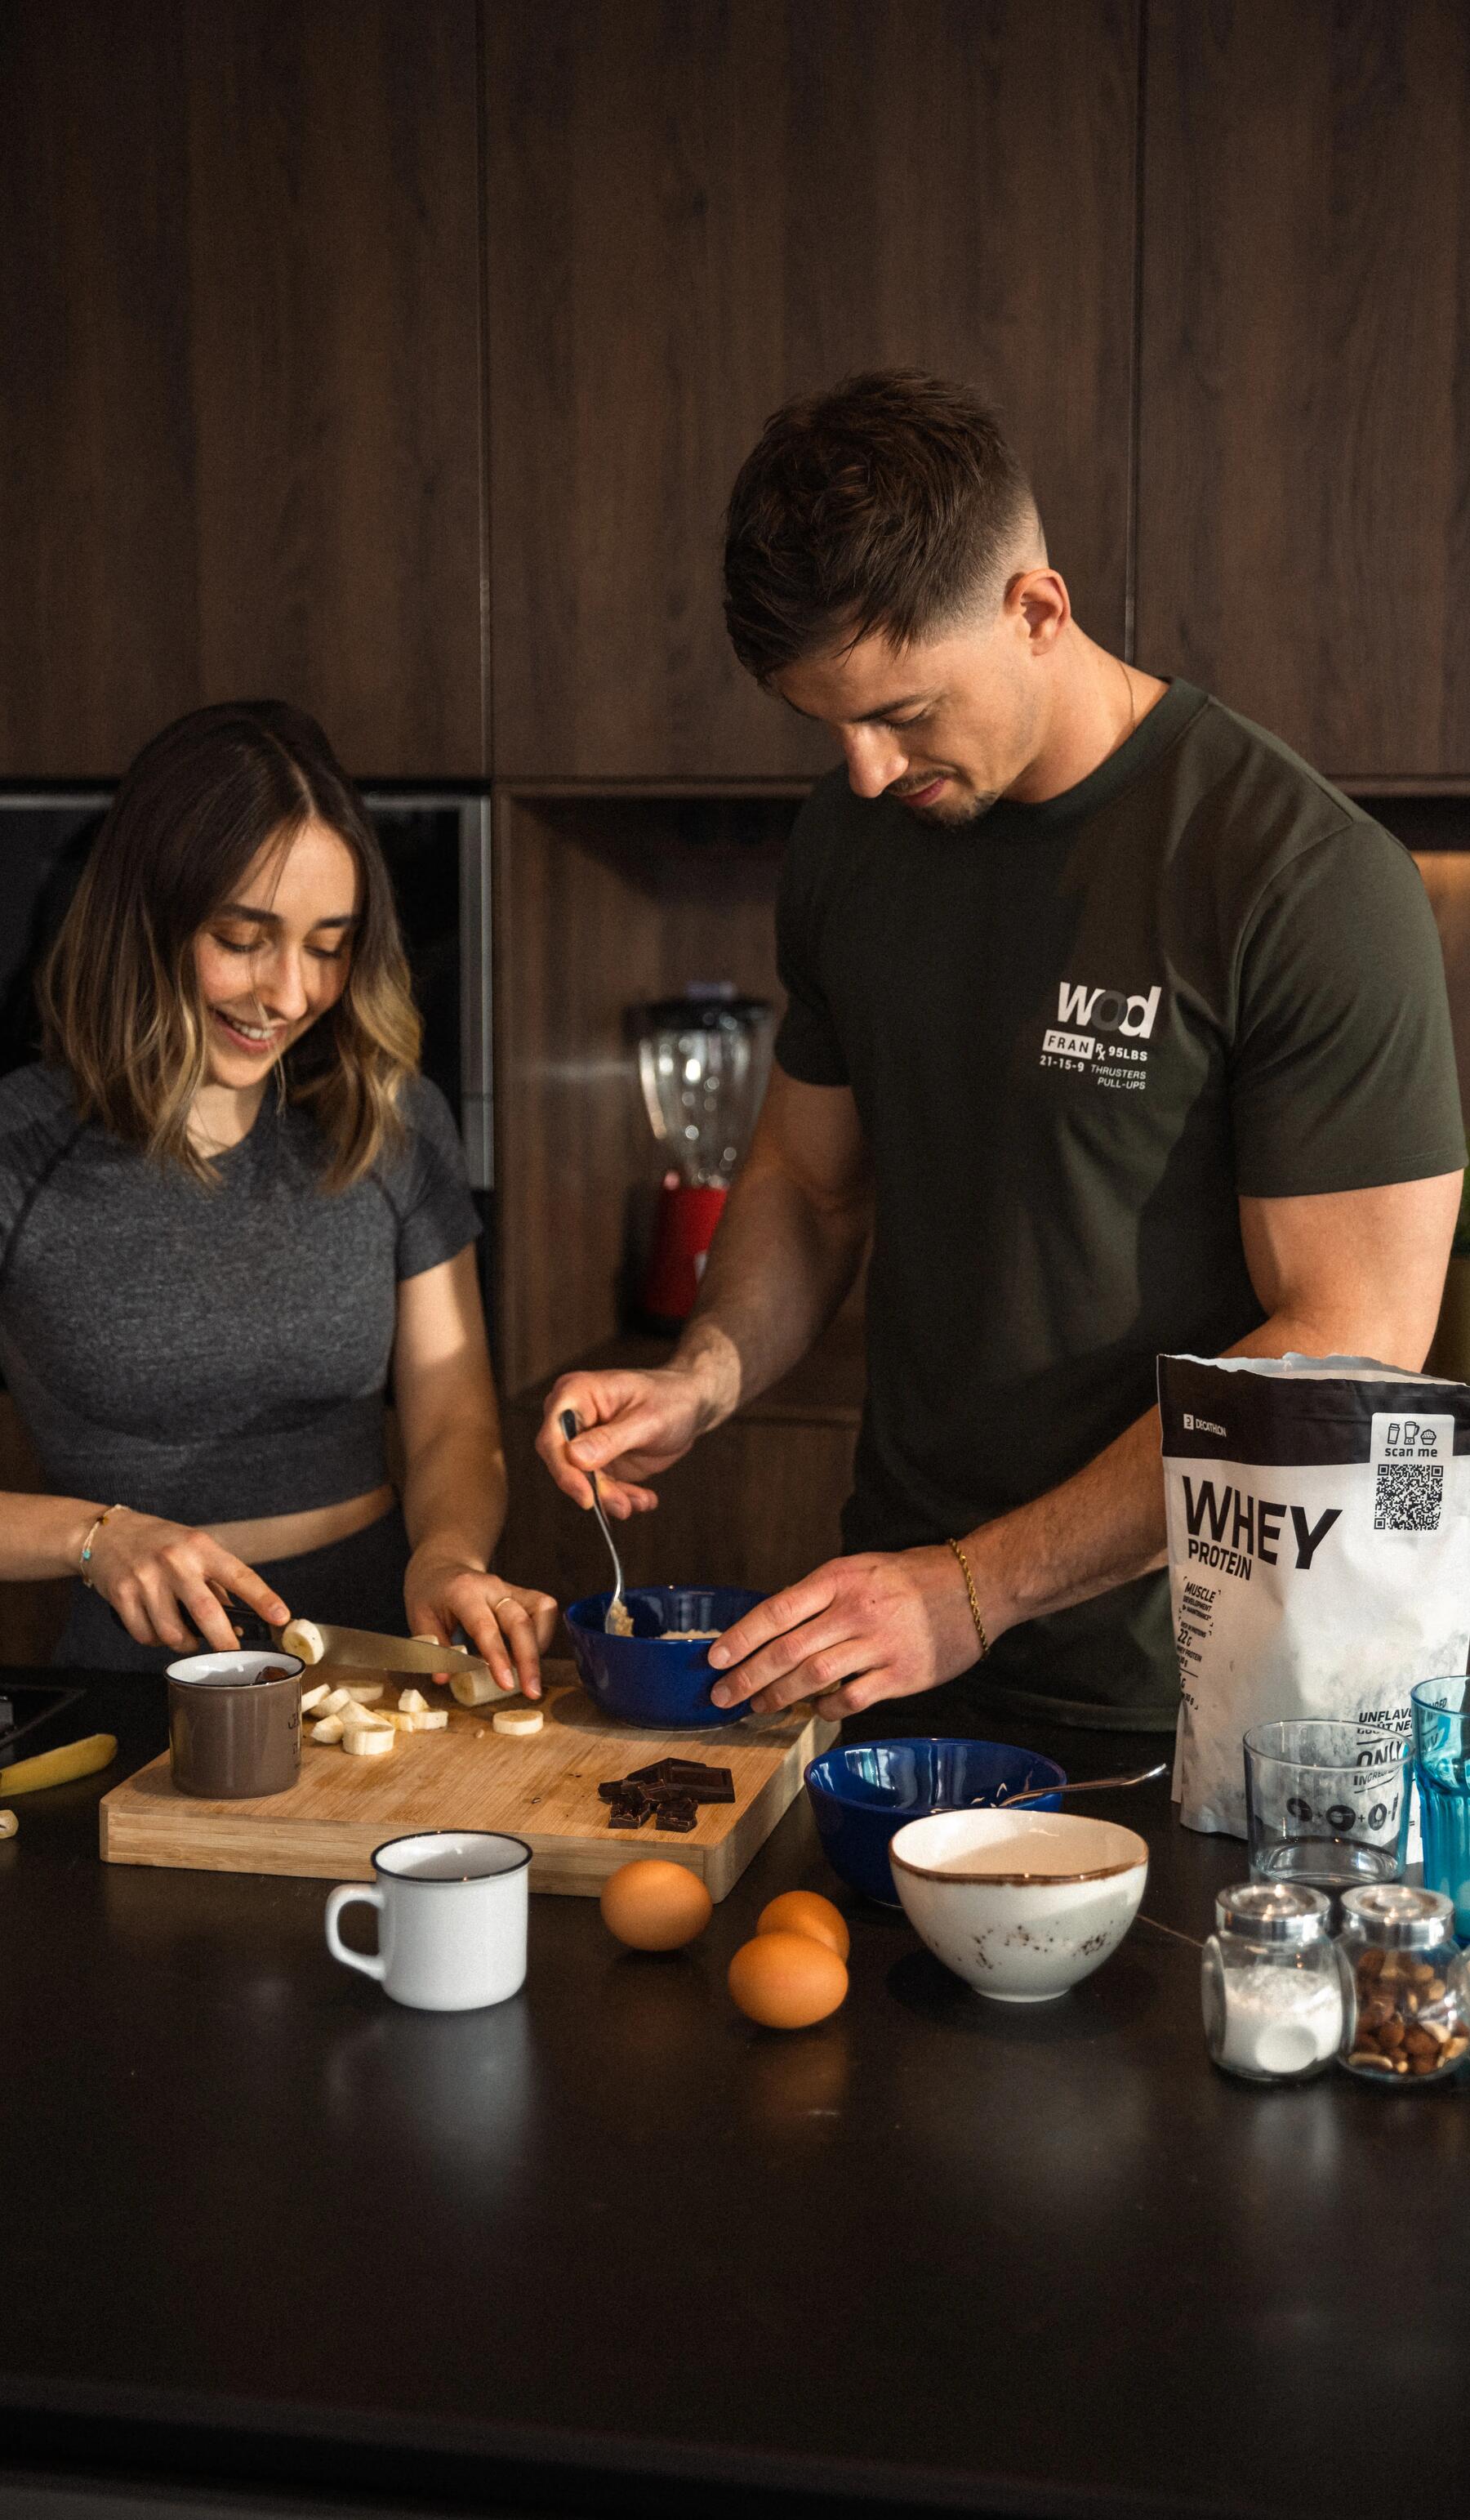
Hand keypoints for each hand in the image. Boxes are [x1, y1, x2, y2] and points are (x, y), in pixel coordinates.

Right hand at [83, 1510, 288, 1654]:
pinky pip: (145, 1636)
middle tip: (231, 1653)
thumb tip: (238, 1622)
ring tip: (186, 1637)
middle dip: (224, 1641)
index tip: (281, 1617)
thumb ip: (215, 1581)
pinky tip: (158, 1628)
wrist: (106, 1534)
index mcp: (200, 1547)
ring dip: (185, 1644)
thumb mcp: (192, 1549)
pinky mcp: (122, 1595)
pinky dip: (156, 1641)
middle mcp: (175, 1561)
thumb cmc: (159, 1543)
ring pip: (173, 1633)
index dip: (263, 1598)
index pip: (239, 1574)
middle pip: (206, 1612)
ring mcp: (146, 1578)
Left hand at [405, 1554, 558, 1699]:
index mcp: (463, 1593)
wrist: (442, 1567)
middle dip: (530, 1660)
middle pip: (520, 1621)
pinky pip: (544, 1611)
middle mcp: (492, 1587)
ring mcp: (511, 1588)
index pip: (485, 1627)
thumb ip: (433, 1648)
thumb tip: (444, 1678)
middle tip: (532, 1692)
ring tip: (528, 1674)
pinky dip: (542, 1635)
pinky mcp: (523, 1594)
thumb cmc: (430, 1595)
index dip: (498, 1657)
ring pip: (540, 1612)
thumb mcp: (419, 1619)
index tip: (506, 1684)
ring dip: (539, 1647)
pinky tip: (528, 1654)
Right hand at [536, 1365, 713, 1516]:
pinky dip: (622, 1498)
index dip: (564, 1470)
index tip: (586, 1496)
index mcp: (576, 1394)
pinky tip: (644, 1499)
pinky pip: (600, 1488)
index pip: (553, 1437)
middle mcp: (573, 1417)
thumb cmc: (671, 1399)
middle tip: (622, 1504)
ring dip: (611, 1498)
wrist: (690, 1405)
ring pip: (582, 1482)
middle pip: (564, 1464)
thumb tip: (574, 1457)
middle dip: (594, 1489)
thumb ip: (610, 1439)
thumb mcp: (647, 1420)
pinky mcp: (598, 1461)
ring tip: (640, 1501)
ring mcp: (584, 1441)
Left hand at [706, 1546, 981, 1718]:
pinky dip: (826, 1708)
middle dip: (747, 1676)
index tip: (714, 1657)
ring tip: (757, 1706)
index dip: (741, 1637)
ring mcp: (879, 1645)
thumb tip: (773, 1627)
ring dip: (777, 1696)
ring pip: (813, 1678)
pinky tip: (814, 1710)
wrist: (977, 1587)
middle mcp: (855, 1611)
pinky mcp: (902, 1675)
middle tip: (721, 1694)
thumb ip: (820, 1596)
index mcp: (839, 1579)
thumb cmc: (912, 1576)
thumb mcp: (860, 1569)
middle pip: (787, 1650)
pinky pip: (852, 1699)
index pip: (776, 1611)